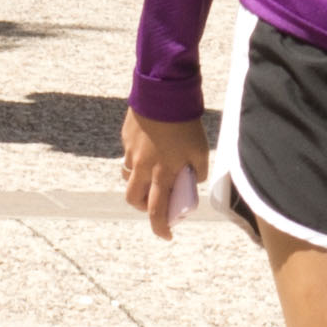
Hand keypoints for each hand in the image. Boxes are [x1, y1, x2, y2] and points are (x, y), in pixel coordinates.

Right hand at [121, 109, 210, 241]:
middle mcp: (143, 166)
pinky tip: (151, 145)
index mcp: (162, 173)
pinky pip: (129, 154)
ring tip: (152, 172)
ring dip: (138, 181)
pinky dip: (138, 158)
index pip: (157, 210)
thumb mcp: (200, 151)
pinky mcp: (126, 137)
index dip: (161, 227)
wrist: (163, 92)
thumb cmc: (185, 123)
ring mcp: (132, 151)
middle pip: (133, 198)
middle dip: (143, 206)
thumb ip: (198, 170)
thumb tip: (194, 180)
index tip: (166, 235)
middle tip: (155, 201)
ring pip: (128, 176)